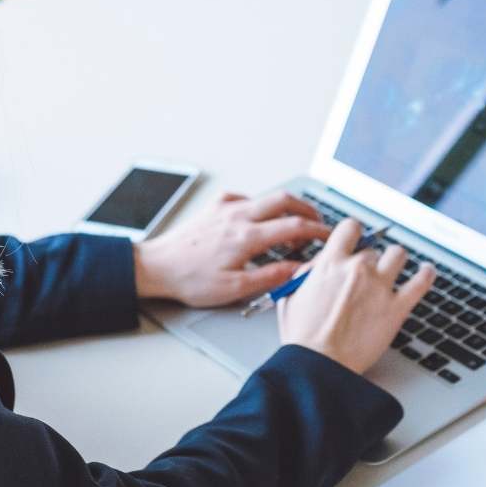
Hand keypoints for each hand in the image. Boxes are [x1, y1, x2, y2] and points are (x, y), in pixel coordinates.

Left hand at [133, 192, 330, 307]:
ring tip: (294, 221)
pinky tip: (259, 219)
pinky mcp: (214, 209)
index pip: (294, 226)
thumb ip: (270, 277)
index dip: (319, 230)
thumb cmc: (189, 279)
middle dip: (308, 208)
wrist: (155, 267)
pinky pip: (245, 199)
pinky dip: (259, 206)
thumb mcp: (234, 288)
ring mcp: (225, 209)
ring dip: (286, 206)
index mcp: (247, 237)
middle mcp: (238, 216)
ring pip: (266, 197)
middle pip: (285, 200)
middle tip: (319, 221)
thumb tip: (297, 269)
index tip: (330, 236)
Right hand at [277, 219, 434, 374]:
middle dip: (370, 260)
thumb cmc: (303, 339)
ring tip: (394, 267)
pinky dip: (426, 274)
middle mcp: (358, 269)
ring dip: (395, 260)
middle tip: (367, 273)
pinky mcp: (397, 308)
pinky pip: (421, 281)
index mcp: (331, 264)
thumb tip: (319, 265)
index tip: (355, 241)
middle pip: (373, 249)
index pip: (350, 228)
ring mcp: (380, 287)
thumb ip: (306, 275)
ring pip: (398, 255)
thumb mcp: (290, 297)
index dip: (354, 233)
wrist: (320, 366)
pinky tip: (426, 272)